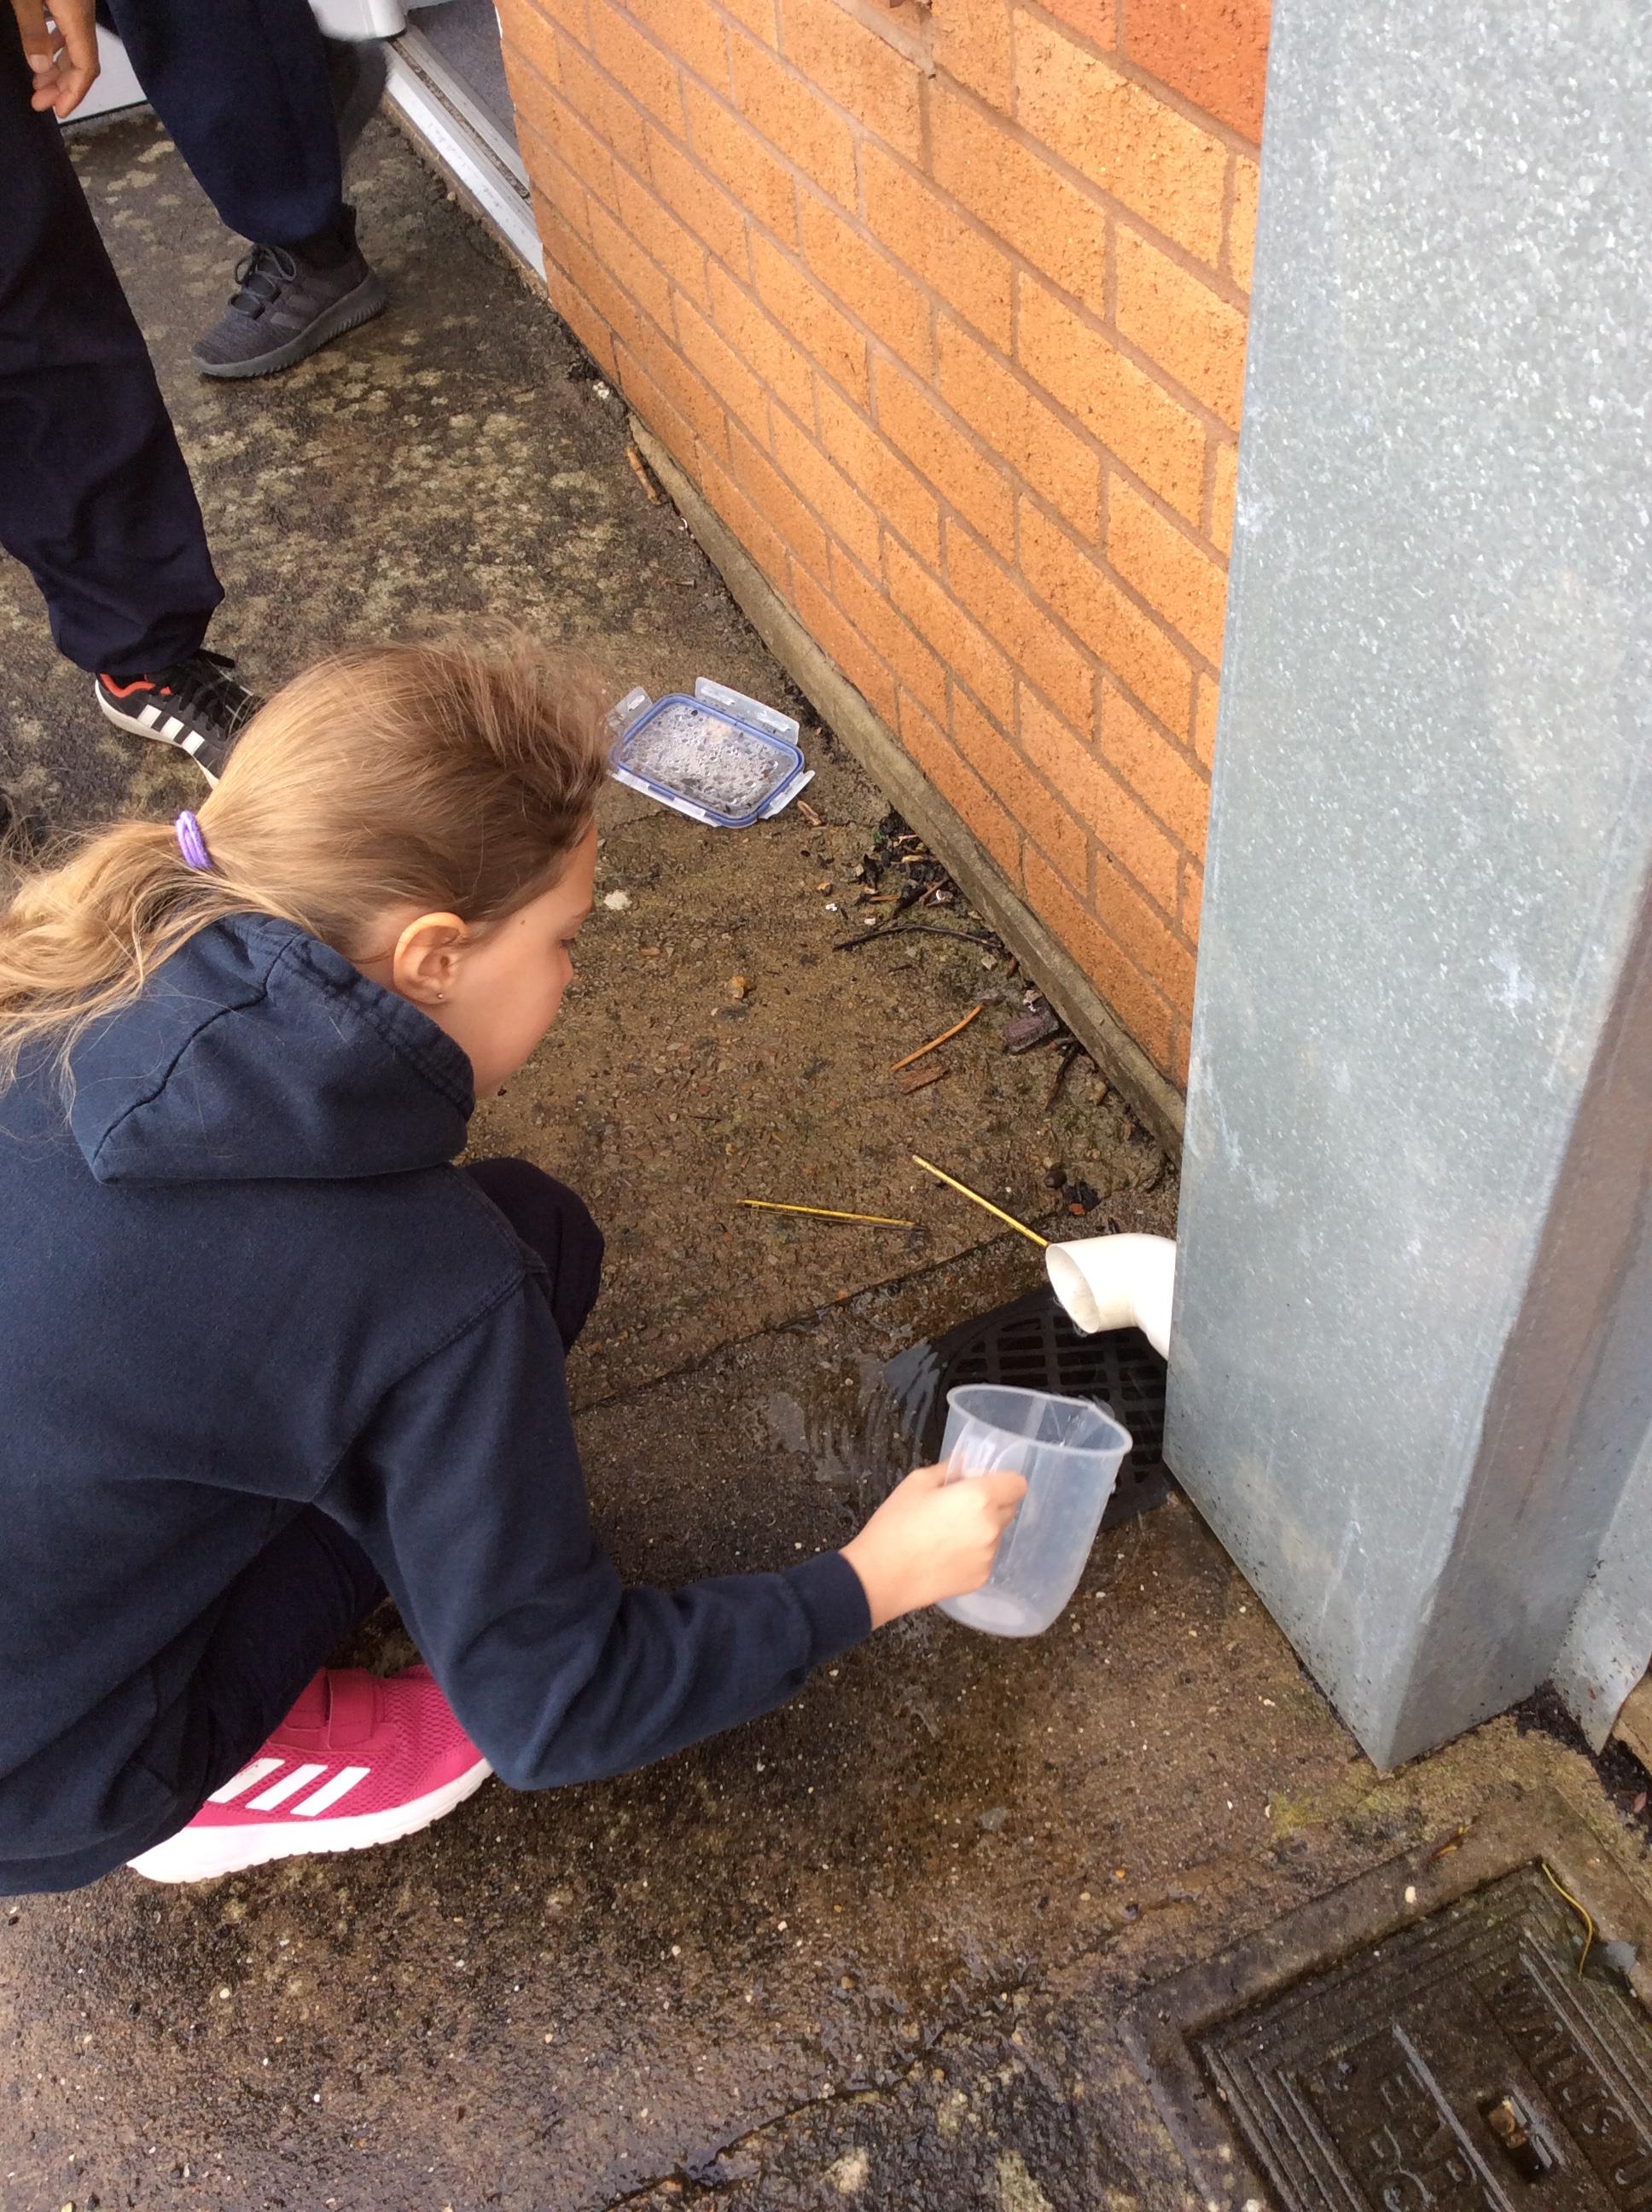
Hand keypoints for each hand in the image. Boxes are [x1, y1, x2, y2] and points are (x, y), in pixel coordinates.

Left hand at [12, 0, 99, 116]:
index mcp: (77, 21)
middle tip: (40, 101)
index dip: (74, 94)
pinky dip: (57, 49)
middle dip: (62, 86)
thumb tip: (40, 68)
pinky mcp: (71, 1)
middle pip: (82, 62)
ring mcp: (79, 8)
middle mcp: (84, 18)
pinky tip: (42, 51)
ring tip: (38, 81)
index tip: (59, 111)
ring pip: (76, 48)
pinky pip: (70, 33)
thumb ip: (33, 31)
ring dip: (58, 68)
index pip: (85, 67)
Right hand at [841, 1463, 1026, 1629]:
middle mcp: (991, 1527)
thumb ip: (948, 1470)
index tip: (981, 1484)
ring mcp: (988, 1556)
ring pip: (994, 1535)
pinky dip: (971, 1554)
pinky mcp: (981, 1578)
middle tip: (958, 1508)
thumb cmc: (895, 1524)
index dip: (1002, 1481)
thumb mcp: (917, 1483)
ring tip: (945, 1536)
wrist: (882, 1576)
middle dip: (991, 1504)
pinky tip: (943, 1556)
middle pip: (1008, 1509)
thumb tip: (965, 1464)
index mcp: (979, 1498)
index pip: (1017, 1484)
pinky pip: (984, 1557)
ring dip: (980, 1530)